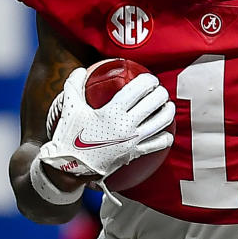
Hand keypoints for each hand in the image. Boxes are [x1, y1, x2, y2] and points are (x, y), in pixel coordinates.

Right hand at [37, 66, 174, 178]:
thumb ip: (74, 86)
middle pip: (155, 102)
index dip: (149, 80)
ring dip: (168, 111)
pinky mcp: (135, 153)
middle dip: (161, 92)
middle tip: (158, 90)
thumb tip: (79, 71)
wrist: (70, 168)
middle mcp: (126, 125)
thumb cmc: (70, 136)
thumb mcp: (70, 108)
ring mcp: (133, 140)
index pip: (139, 89)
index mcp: (112, 111)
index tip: (150, 79)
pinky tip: (166, 131)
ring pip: (162, 122)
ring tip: (167, 105)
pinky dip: (165, 136)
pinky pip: (158, 144)